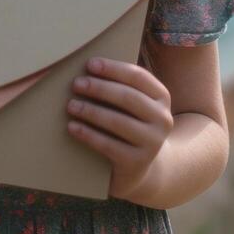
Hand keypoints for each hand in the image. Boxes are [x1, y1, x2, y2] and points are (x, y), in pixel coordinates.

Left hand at [66, 57, 174, 200]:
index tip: (90, 64)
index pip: (138, 77)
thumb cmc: (129, 126)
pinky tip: (72, 127)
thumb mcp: (133, 106)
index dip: (113, 69)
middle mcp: (162, 119)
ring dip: (91, 111)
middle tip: (76, 84)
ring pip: (118, 121)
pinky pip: (108, 145)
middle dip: (100, 88)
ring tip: (71, 105)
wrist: (138, 169)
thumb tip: (89, 67)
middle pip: (128, 97)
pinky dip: (88, 134)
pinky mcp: (137, 162)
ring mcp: (152, 142)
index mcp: (161, 98)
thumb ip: (120, 87)